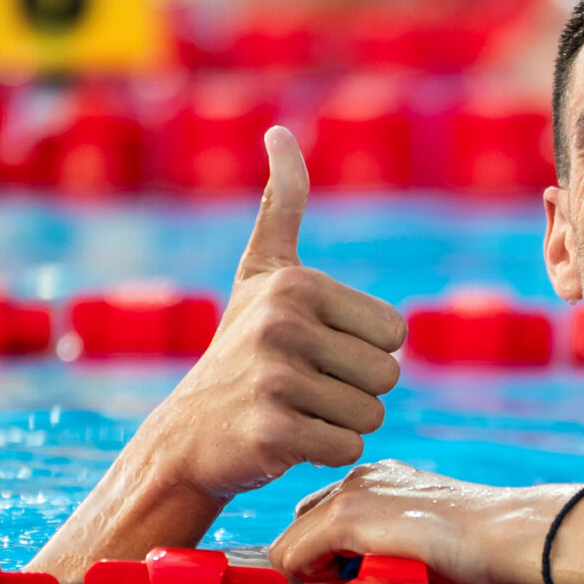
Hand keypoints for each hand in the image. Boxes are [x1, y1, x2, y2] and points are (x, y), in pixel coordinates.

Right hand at [132, 128, 406, 501]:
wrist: (189, 432)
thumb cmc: (240, 347)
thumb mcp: (262, 270)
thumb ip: (282, 202)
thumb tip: (279, 131)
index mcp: (297, 284)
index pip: (394, 334)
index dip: (363, 352)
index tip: (315, 352)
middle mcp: (284, 325)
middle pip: (387, 376)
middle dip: (355, 392)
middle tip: (305, 389)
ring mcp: (275, 379)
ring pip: (369, 416)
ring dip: (340, 424)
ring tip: (296, 411)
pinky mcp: (271, 432)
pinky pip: (346, 449)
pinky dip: (325, 452)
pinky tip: (288, 440)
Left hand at [270, 461, 554, 583]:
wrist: (509, 533)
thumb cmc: (479, 548)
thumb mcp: (419, 544)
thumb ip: (380, 553)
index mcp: (379, 480)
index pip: (320, 516)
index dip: (324, 556)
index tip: (346, 582)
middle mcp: (359, 478)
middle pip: (299, 525)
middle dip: (313, 562)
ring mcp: (349, 494)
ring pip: (290, 544)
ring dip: (314, 574)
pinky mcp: (346, 517)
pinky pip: (293, 557)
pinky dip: (307, 580)